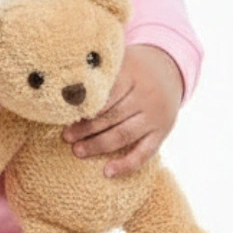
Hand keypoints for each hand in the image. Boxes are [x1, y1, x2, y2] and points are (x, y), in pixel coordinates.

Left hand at [62, 44, 183, 177]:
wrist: (169, 73)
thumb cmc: (133, 69)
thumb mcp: (120, 60)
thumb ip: (98, 70)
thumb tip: (62, 84)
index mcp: (133, 74)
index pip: (106, 92)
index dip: (86, 104)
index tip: (66, 113)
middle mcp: (146, 96)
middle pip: (112, 115)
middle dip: (86, 127)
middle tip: (66, 136)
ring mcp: (156, 117)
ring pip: (124, 135)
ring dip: (98, 145)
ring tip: (77, 151)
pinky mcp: (161, 133)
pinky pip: (145, 153)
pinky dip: (126, 165)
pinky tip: (107, 172)